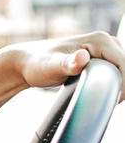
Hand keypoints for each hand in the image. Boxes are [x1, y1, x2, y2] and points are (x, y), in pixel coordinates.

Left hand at [1, 31, 124, 95]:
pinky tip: (107, 94)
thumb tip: (82, 58)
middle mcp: (106, 40)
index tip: (113, 100)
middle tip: (109, 103)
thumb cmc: (36, 64)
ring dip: (121, 85)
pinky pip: (118, 71)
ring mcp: (105, 49)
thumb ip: (67, 63)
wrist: (27, 62)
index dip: (124, 84)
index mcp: (99, 40)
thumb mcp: (50, 66)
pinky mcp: (103, 57)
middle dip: (123, 86)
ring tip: (108, 99)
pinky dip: (116, 82)